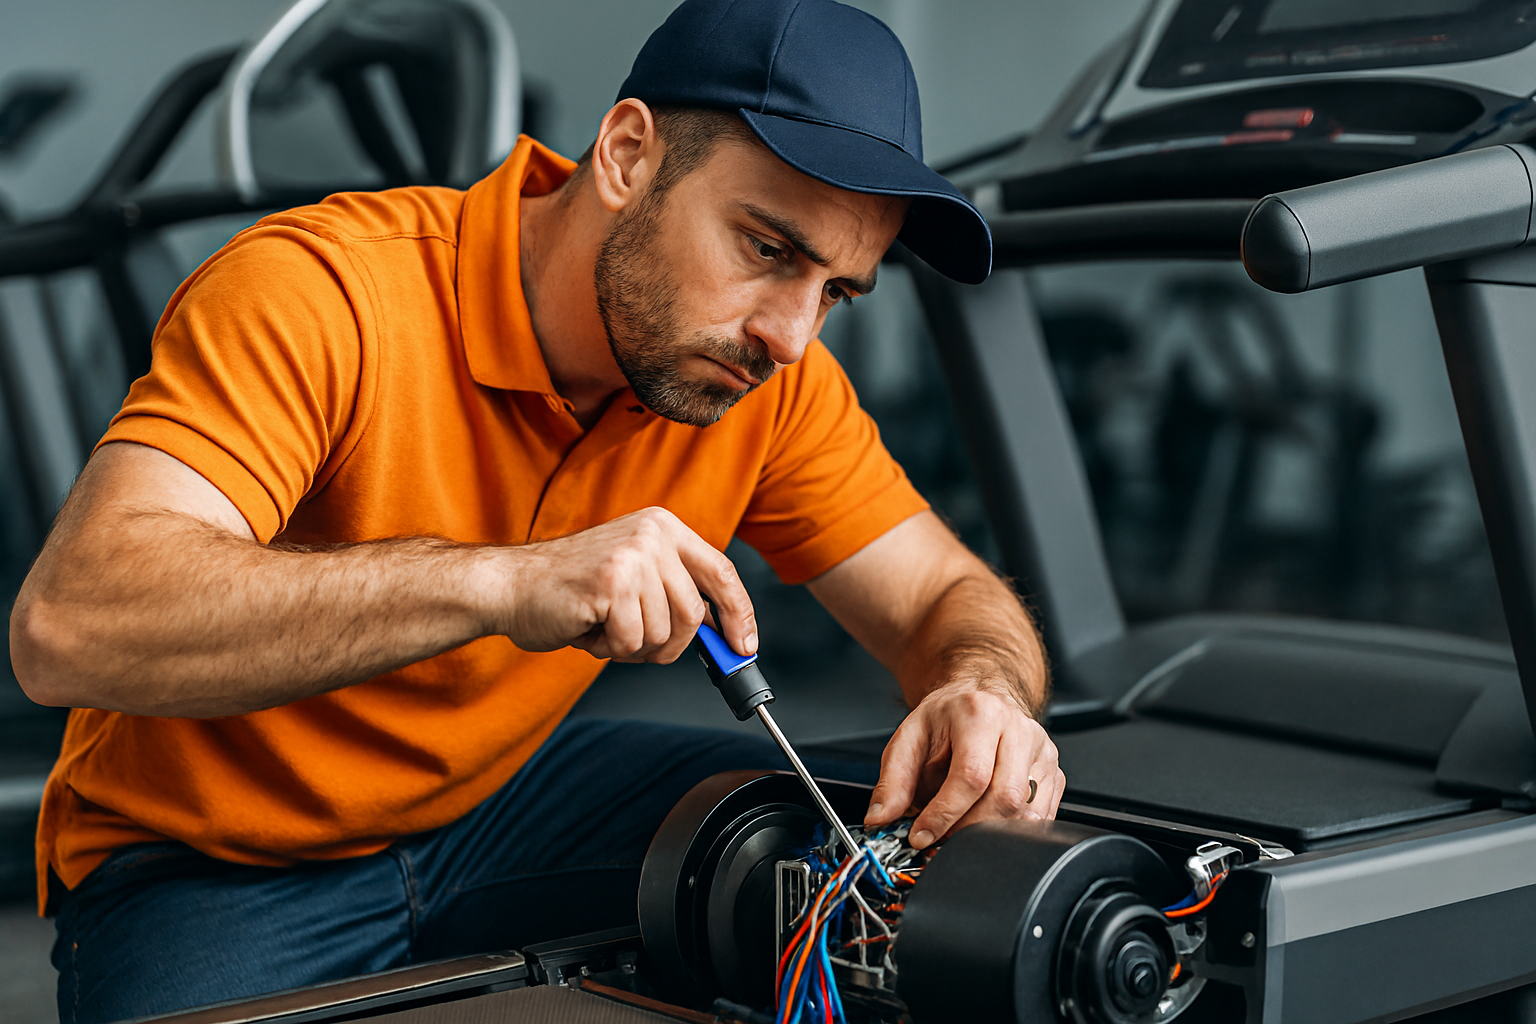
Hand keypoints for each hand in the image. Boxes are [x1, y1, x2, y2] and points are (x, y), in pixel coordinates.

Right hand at [493, 507, 755, 663]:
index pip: (721, 572)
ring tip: (602, 625)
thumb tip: (725, 634)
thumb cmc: (570, 589)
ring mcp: (633, 556)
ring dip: (632, 646)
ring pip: (663, 633)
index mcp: (664, 527)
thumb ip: (676, 592)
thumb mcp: (635, 575)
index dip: (739, 614)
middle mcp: (653, 534)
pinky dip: (608, 648)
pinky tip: (587, 627)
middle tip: (631, 640)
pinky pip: (631, 641)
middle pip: (693, 614)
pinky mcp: (612, 583)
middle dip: (667, 644)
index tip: (744, 646)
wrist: (509, 586)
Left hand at [864, 680, 1062, 848]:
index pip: (971, 775)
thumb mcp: (909, 737)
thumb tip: (880, 817)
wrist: (979, 697)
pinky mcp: (1055, 773)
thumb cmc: (948, 718)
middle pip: (1005, 798)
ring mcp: (1042, 752)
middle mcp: (1019, 730)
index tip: (922, 835)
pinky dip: (1011, 832)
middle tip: (941, 839)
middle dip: (969, 829)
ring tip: (960, 830)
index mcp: (980, 715)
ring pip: (1027, 813)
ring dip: (990, 834)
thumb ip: (892, 779)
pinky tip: (986, 823)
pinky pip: (1041, 817)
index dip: (945, 813)